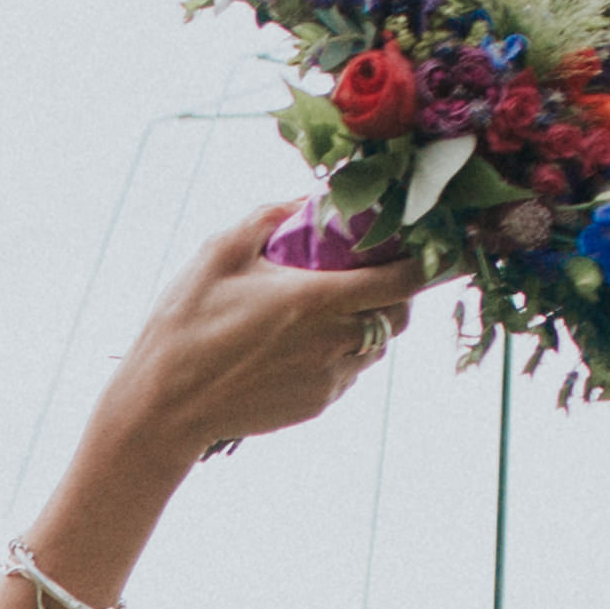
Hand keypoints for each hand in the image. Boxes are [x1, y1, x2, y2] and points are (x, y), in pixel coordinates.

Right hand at [99, 201, 423, 465]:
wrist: (162, 409)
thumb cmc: (184, 326)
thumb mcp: (218, 253)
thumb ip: (269, 217)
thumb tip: (305, 199)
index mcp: (316, 299)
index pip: (403, 279)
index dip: (435, 261)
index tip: (447, 247)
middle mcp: (333, 342)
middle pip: (400, 315)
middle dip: (399, 291)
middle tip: (376, 270)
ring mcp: (329, 379)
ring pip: (377, 345)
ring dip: (369, 321)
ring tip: (329, 307)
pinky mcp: (317, 404)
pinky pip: (349, 371)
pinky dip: (341, 351)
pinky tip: (301, 343)